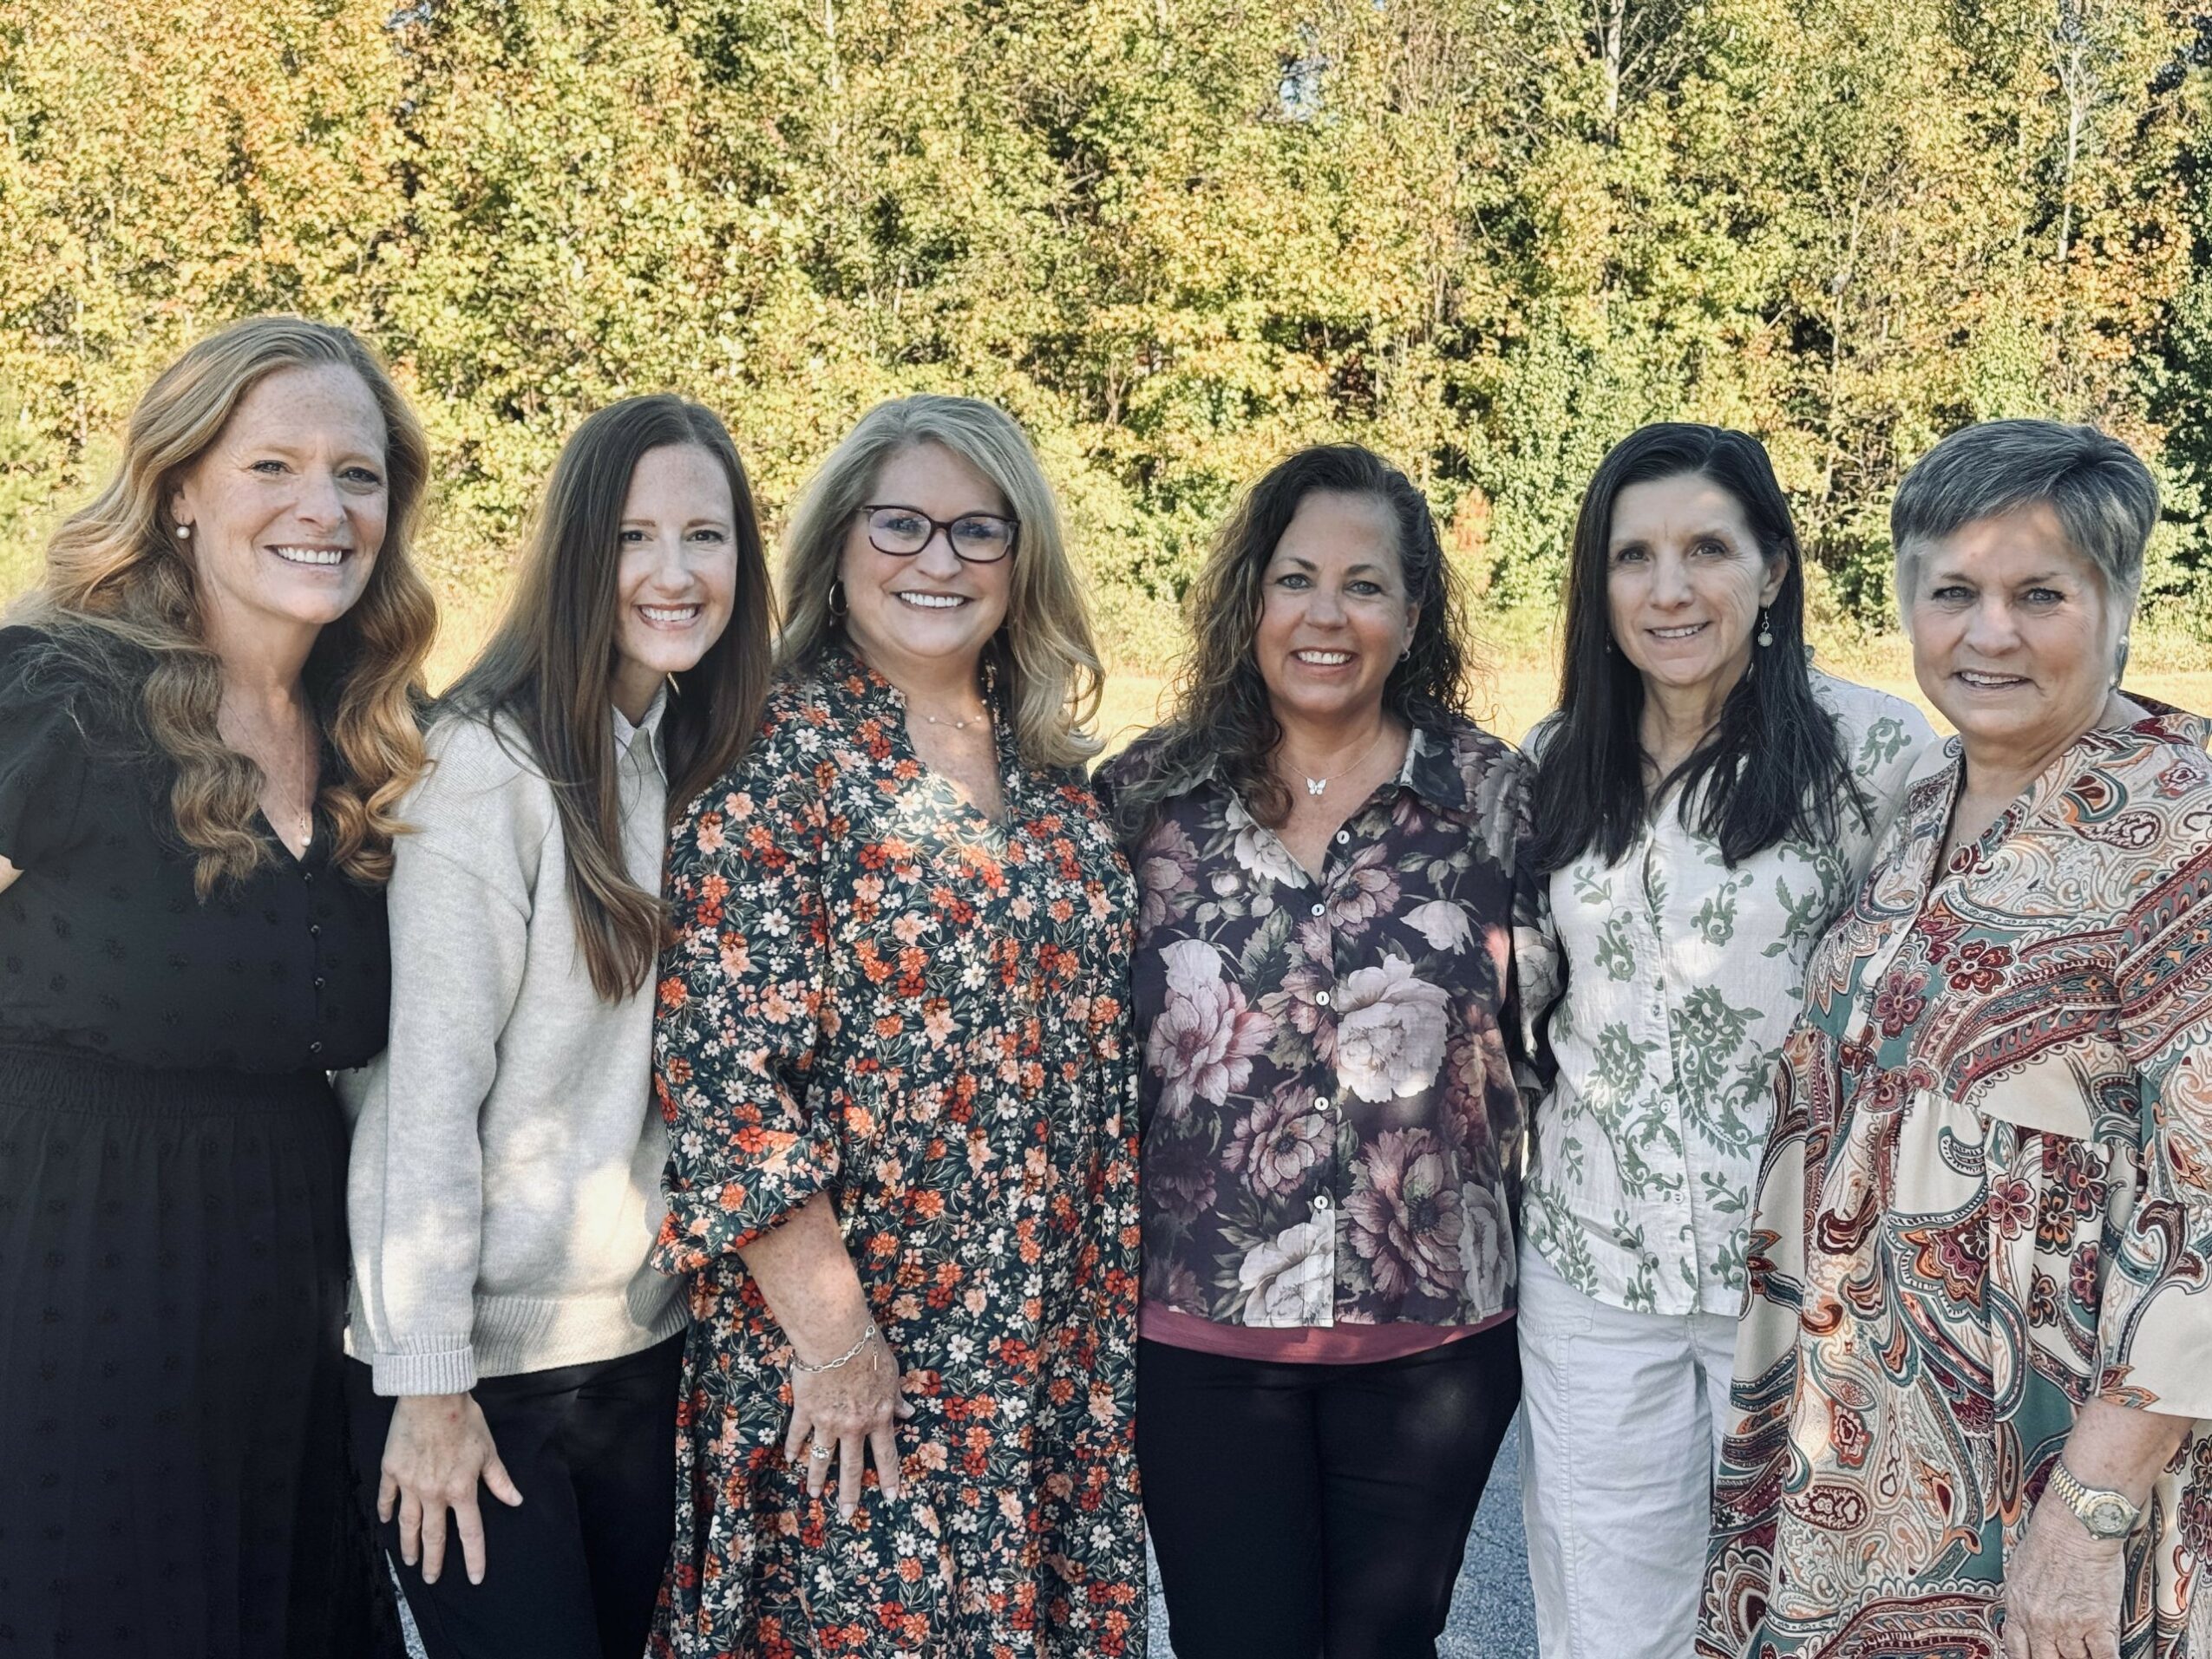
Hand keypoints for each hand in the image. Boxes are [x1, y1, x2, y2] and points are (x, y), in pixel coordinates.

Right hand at [378, 1391, 523, 1585]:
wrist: (433, 1396)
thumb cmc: (465, 1420)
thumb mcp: (488, 1451)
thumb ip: (499, 1480)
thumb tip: (516, 1501)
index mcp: (461, 1489)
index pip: (470, 1532)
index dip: (474, 1557)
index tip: (474, 1578)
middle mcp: (434, 1493)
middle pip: (434, 1536)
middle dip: (434, 1561)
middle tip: (431, 1579)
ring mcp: (410, 1483)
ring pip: (408, 1523)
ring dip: (409, 1545)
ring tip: (409, 1561)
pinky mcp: (392, 1470)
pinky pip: (387, 1497)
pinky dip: (387, 1510)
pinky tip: (387, 1522)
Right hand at [782, 1325, 912, 1521]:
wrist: (837, 1338)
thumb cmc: (868, 1350)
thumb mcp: (892, 1374)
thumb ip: (897, 1398)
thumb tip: (909, 1413)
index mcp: (878, 1417)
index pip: (886, 1455)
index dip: (889, 1478)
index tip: (892, 1498)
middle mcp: (853, 1426)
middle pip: (852, 1466)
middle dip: (850, 1493)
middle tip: (847, 1514)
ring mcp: (827, 1421)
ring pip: (822, 1457)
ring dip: (817, 1478)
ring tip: (815, 1496)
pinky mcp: (805, 1410)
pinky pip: (798, 1434)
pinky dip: (793, 1448)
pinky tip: (790, 1460)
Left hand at [2000, 1495, 2124, 1658]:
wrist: (2074, 1527)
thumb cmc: (2048, 1539)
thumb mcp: (2019, 1569)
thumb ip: (2022, 1596)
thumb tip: (2025, 1609)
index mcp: (2018, 1607)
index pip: (2017, 1650)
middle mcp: (2040, 1622)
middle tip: (2064, 1656)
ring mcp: (2069, 1625)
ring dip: (2082, 1658)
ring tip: (2086, 1654)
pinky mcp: (2098, 1623)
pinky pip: (2104, 1656)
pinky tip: (2111, 1658)